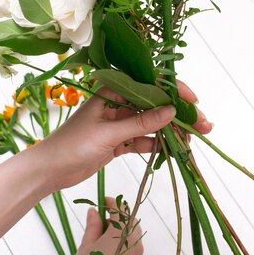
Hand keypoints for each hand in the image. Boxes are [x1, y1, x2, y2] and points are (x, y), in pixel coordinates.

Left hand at [38, 80, 211, 190]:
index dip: (174, 90)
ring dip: (172, 131)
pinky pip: (144, 139)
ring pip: (152, 123)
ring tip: (193, 140)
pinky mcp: (119, 140)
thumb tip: (172, 111)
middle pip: (156, 104)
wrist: (50, 170)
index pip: (150, 84)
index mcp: (113, 90)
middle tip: (203, 124)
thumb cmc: (73, 145)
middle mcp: (119, 102)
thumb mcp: (109, 133)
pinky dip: (158, 145)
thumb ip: (141, 123)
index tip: (193, 101)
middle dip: (179, 113)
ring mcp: (120, 122)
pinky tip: (174, 151)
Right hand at [70, 201, 144, 254]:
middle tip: (102, 225)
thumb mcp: (85, 249)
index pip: (121, 210)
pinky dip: (125, 254)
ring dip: (122, 238)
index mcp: (121, 234)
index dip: (112, 203)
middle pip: (131, 223)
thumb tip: (94, 212)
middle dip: (118, 220)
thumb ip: (92, 227)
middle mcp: (135, 245)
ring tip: (104, 247)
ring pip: (134, 241)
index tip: (104, 201)